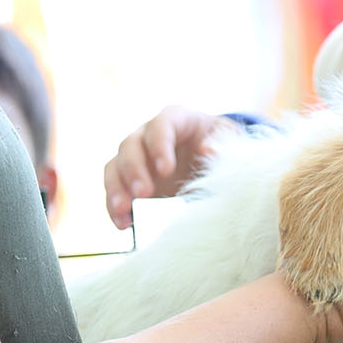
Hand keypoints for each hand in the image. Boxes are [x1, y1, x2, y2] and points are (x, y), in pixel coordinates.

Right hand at [102, 108, 241, 229]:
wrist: (209, 155)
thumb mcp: (228, 139)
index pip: (161, 125)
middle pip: (130, 145)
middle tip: (143, 193)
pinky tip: (124, 224)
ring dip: (116, 188)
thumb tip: (208, 150)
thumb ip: (220, 144)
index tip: (166, 170)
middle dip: (134, 170)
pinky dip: (115, 206)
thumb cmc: (218, 142)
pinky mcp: (129, 178)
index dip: (159, 146)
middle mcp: (148, 134)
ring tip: (123, 210)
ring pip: (115, 166)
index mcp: (175, 119)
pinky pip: (114, 188)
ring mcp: (136, 156)